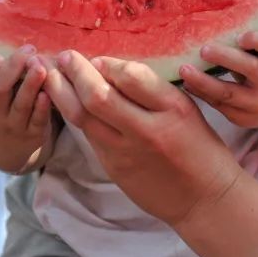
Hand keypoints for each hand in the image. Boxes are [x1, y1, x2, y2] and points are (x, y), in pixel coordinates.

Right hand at [0, 46, 51, 171]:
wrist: (7, 152)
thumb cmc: (4, 110)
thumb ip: (1, 74)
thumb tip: (18, 35)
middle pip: (0, 89)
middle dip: (13, 68)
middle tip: (29, 50)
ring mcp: (15, 124)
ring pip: (21, 104)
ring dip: (30, 84)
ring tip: (40, 66)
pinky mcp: (34, 134)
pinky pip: (37, 120)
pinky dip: (42, 107)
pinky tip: (48, 93)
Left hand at [42, 50, 243, 228]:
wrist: (205, 199)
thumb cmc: (201, 149)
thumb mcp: (188, 110)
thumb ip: (154, 92)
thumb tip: (112, 69)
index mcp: (173, 108)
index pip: (132, 76)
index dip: (109, 63)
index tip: (98, 58)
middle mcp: (148, 129)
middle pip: (99, 97)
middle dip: (77, 73)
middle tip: (65, 56)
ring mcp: (128, 153)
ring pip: (84, 118)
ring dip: (63, 93)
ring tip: (51, 76)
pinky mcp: (115, 169)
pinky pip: (89, 137)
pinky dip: (76, 116)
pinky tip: (67, 103)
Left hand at [178, 31, 257, 129]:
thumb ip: (247, 47)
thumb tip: (210, 25)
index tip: (240, 37)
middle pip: (250, 68)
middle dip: (226, 58)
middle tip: (203, 50)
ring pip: (228, 93)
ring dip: (203, 82)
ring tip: (184, 70)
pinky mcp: (242, 118)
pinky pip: (218, 105)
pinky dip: (200, 93)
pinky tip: (186, 84)